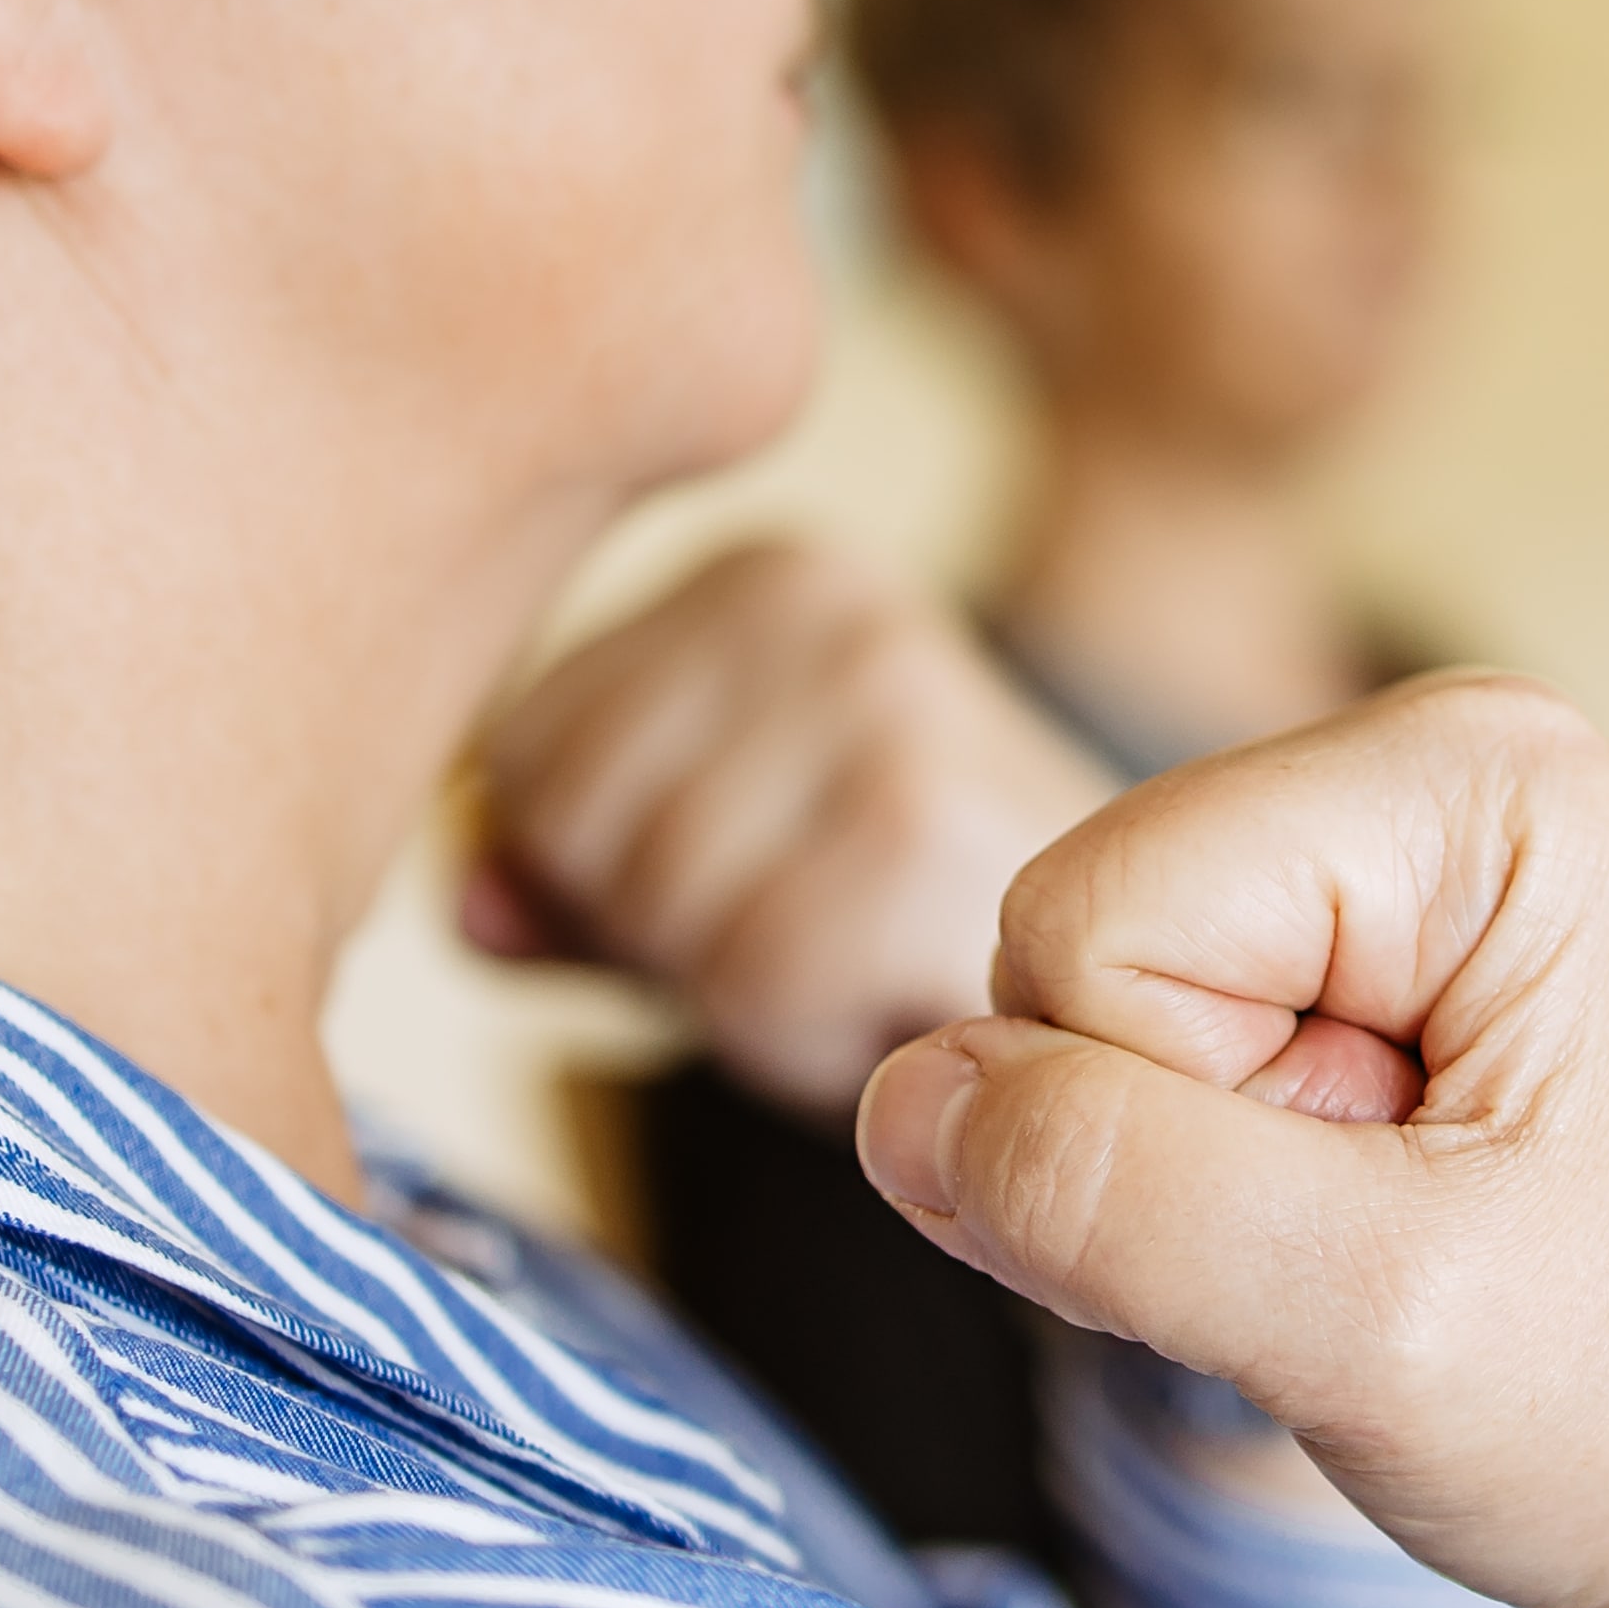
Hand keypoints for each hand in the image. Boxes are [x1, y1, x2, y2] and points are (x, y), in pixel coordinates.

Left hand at [471, 538, 1116, 1124]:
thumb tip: (469, 902)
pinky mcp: (920, 819)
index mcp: (760, 569)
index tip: (752, 881)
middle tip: (811, 933)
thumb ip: (556, 874)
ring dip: (734, 990)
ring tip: (859, 958)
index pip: (517, 754)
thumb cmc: (900, 929)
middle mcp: (827, 594)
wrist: (1139, 996)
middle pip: (572, 821)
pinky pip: (743, 978)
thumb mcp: (700, 878)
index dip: (596, 871)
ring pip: (649, 901)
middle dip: (659, 929)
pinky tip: (893, 1002)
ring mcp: (883, 693)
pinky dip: (798, 1038)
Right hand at [858, 675, 1608, 1607]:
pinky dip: (1238, 1193)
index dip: (1172, 1125)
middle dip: (1183, 1145)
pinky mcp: (1380, 962)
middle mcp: (1434, 768)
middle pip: (1081, 947)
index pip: (1088, 923)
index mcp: (1468, 776)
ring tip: (1407, 1248)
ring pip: (1099, 1021)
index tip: (1381, 1221)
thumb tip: (901, 1106)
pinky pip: (1162, 1067)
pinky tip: (1393, 1236)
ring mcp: (1405, 865)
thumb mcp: (1374, 1325)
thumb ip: (1111, 1195)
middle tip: (1393, 1246)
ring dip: (1208, 1185)